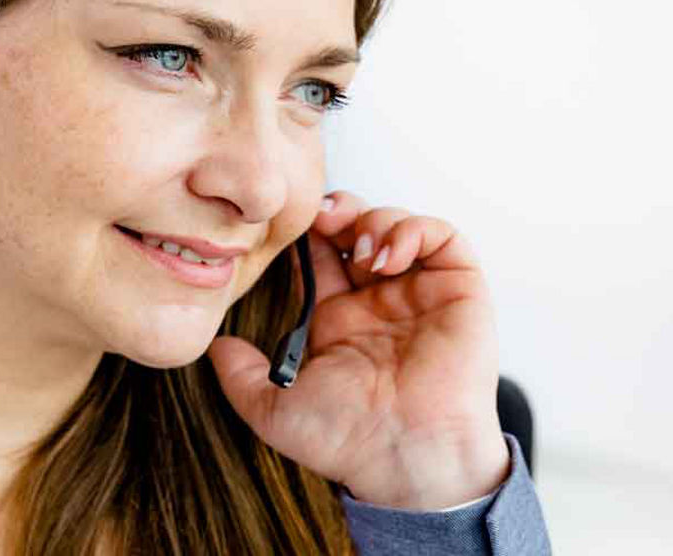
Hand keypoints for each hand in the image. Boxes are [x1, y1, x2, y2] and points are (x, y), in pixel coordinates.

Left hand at [206, 190, 510, 509]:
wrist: (405, 459)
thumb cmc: (350, 442)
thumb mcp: (275, 409)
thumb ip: (240, 376)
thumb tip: (213, 347)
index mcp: (340, 319)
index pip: (323, 253)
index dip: (308, 233)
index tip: (290, 229)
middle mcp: (381, 300)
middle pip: (359, 227)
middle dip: (339, 212)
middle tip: (323, 220)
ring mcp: (421, 293)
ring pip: (398, 224)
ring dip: (375, 220)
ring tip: (361, 250)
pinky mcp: (458, 290)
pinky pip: (444, 237)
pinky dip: (415, 229)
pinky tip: (389, 256)